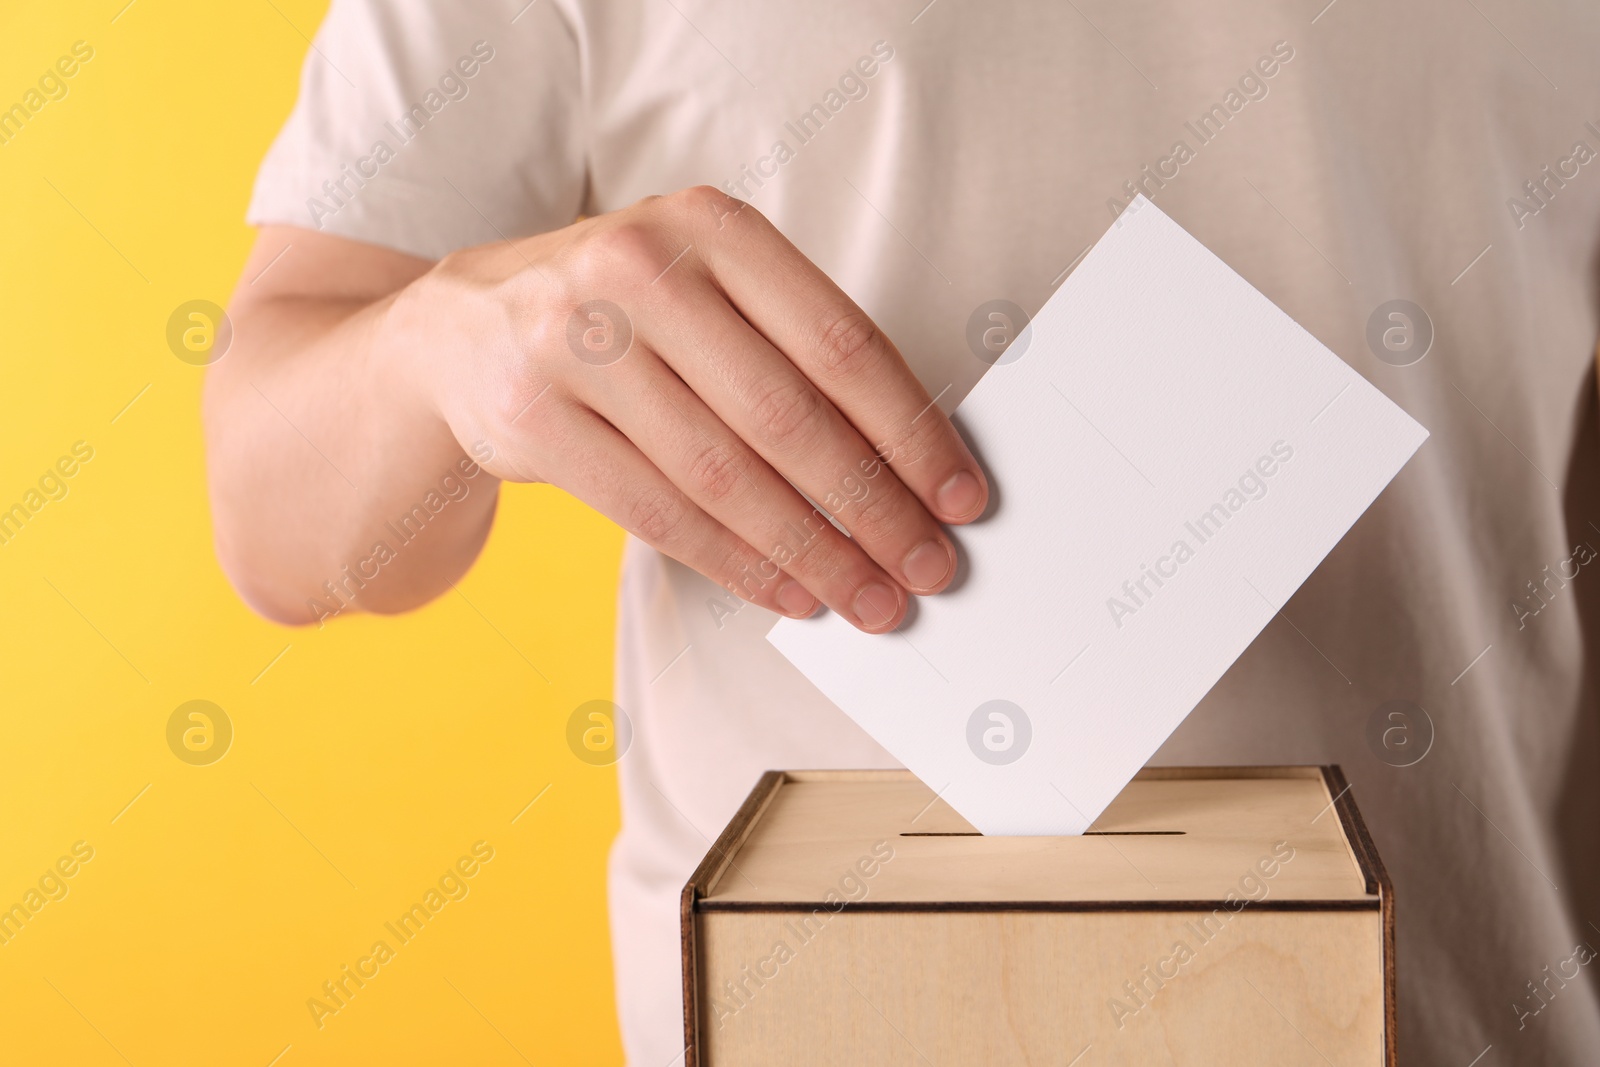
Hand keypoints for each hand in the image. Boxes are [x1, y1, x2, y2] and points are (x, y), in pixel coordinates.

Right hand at [391, 186, 988, 632]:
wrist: (461, 330)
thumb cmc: (618, 315)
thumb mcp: (702, 287)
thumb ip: (790, 347)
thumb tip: (908, 464)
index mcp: (710, 226)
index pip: (840, 342)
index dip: (911, 432)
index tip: (960, 496)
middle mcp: (639, 269)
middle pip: (788, 417)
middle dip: (873, 509)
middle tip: (926, 567)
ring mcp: (574, 342)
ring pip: (724, 477)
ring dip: (813, 553)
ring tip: (870, 598)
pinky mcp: (530, 418)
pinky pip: (658, 514)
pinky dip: (737, 564)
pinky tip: (790, 592)